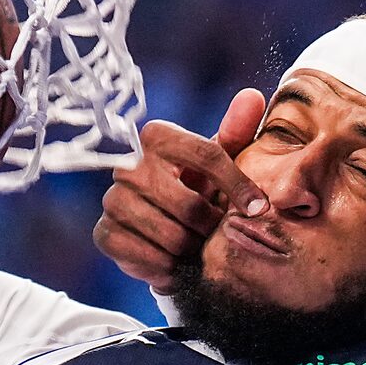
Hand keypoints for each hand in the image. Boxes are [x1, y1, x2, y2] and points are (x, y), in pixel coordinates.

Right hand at [93, 91, 270, 290]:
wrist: (162, 224)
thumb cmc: (197, 183)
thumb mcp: (219, 159)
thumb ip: (237, 131)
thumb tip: (252, 97)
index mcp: (158, 136)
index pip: (208, 155)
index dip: (238, 185)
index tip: (260, 208)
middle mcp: (129, 164)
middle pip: (191, 206)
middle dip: (212, 227)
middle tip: (217, 234)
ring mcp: (113, 199)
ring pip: (173, 236)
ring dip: (193, 249)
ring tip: (197, 246)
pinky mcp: (105, 233)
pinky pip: (150, 258)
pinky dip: (171, 267)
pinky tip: (176, 260)